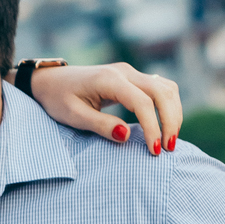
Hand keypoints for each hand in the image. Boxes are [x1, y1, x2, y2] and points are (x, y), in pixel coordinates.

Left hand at [29, 62, 182, 154]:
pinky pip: (161, 88)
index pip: (142, 102)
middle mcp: (124, 71)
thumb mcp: (74, 116)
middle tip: (169, 148)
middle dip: (170, 121)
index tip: (154, 152)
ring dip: (173, 113)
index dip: (152, 128)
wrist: (51, 80)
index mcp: (109, 79)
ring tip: (170, 140)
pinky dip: (168, 106)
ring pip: (166, 88)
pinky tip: (166, 125)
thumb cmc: (58, 99)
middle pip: (162, 92)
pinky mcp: (133, 78)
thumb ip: (100, 125)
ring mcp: (130, 72)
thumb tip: (127, 136)